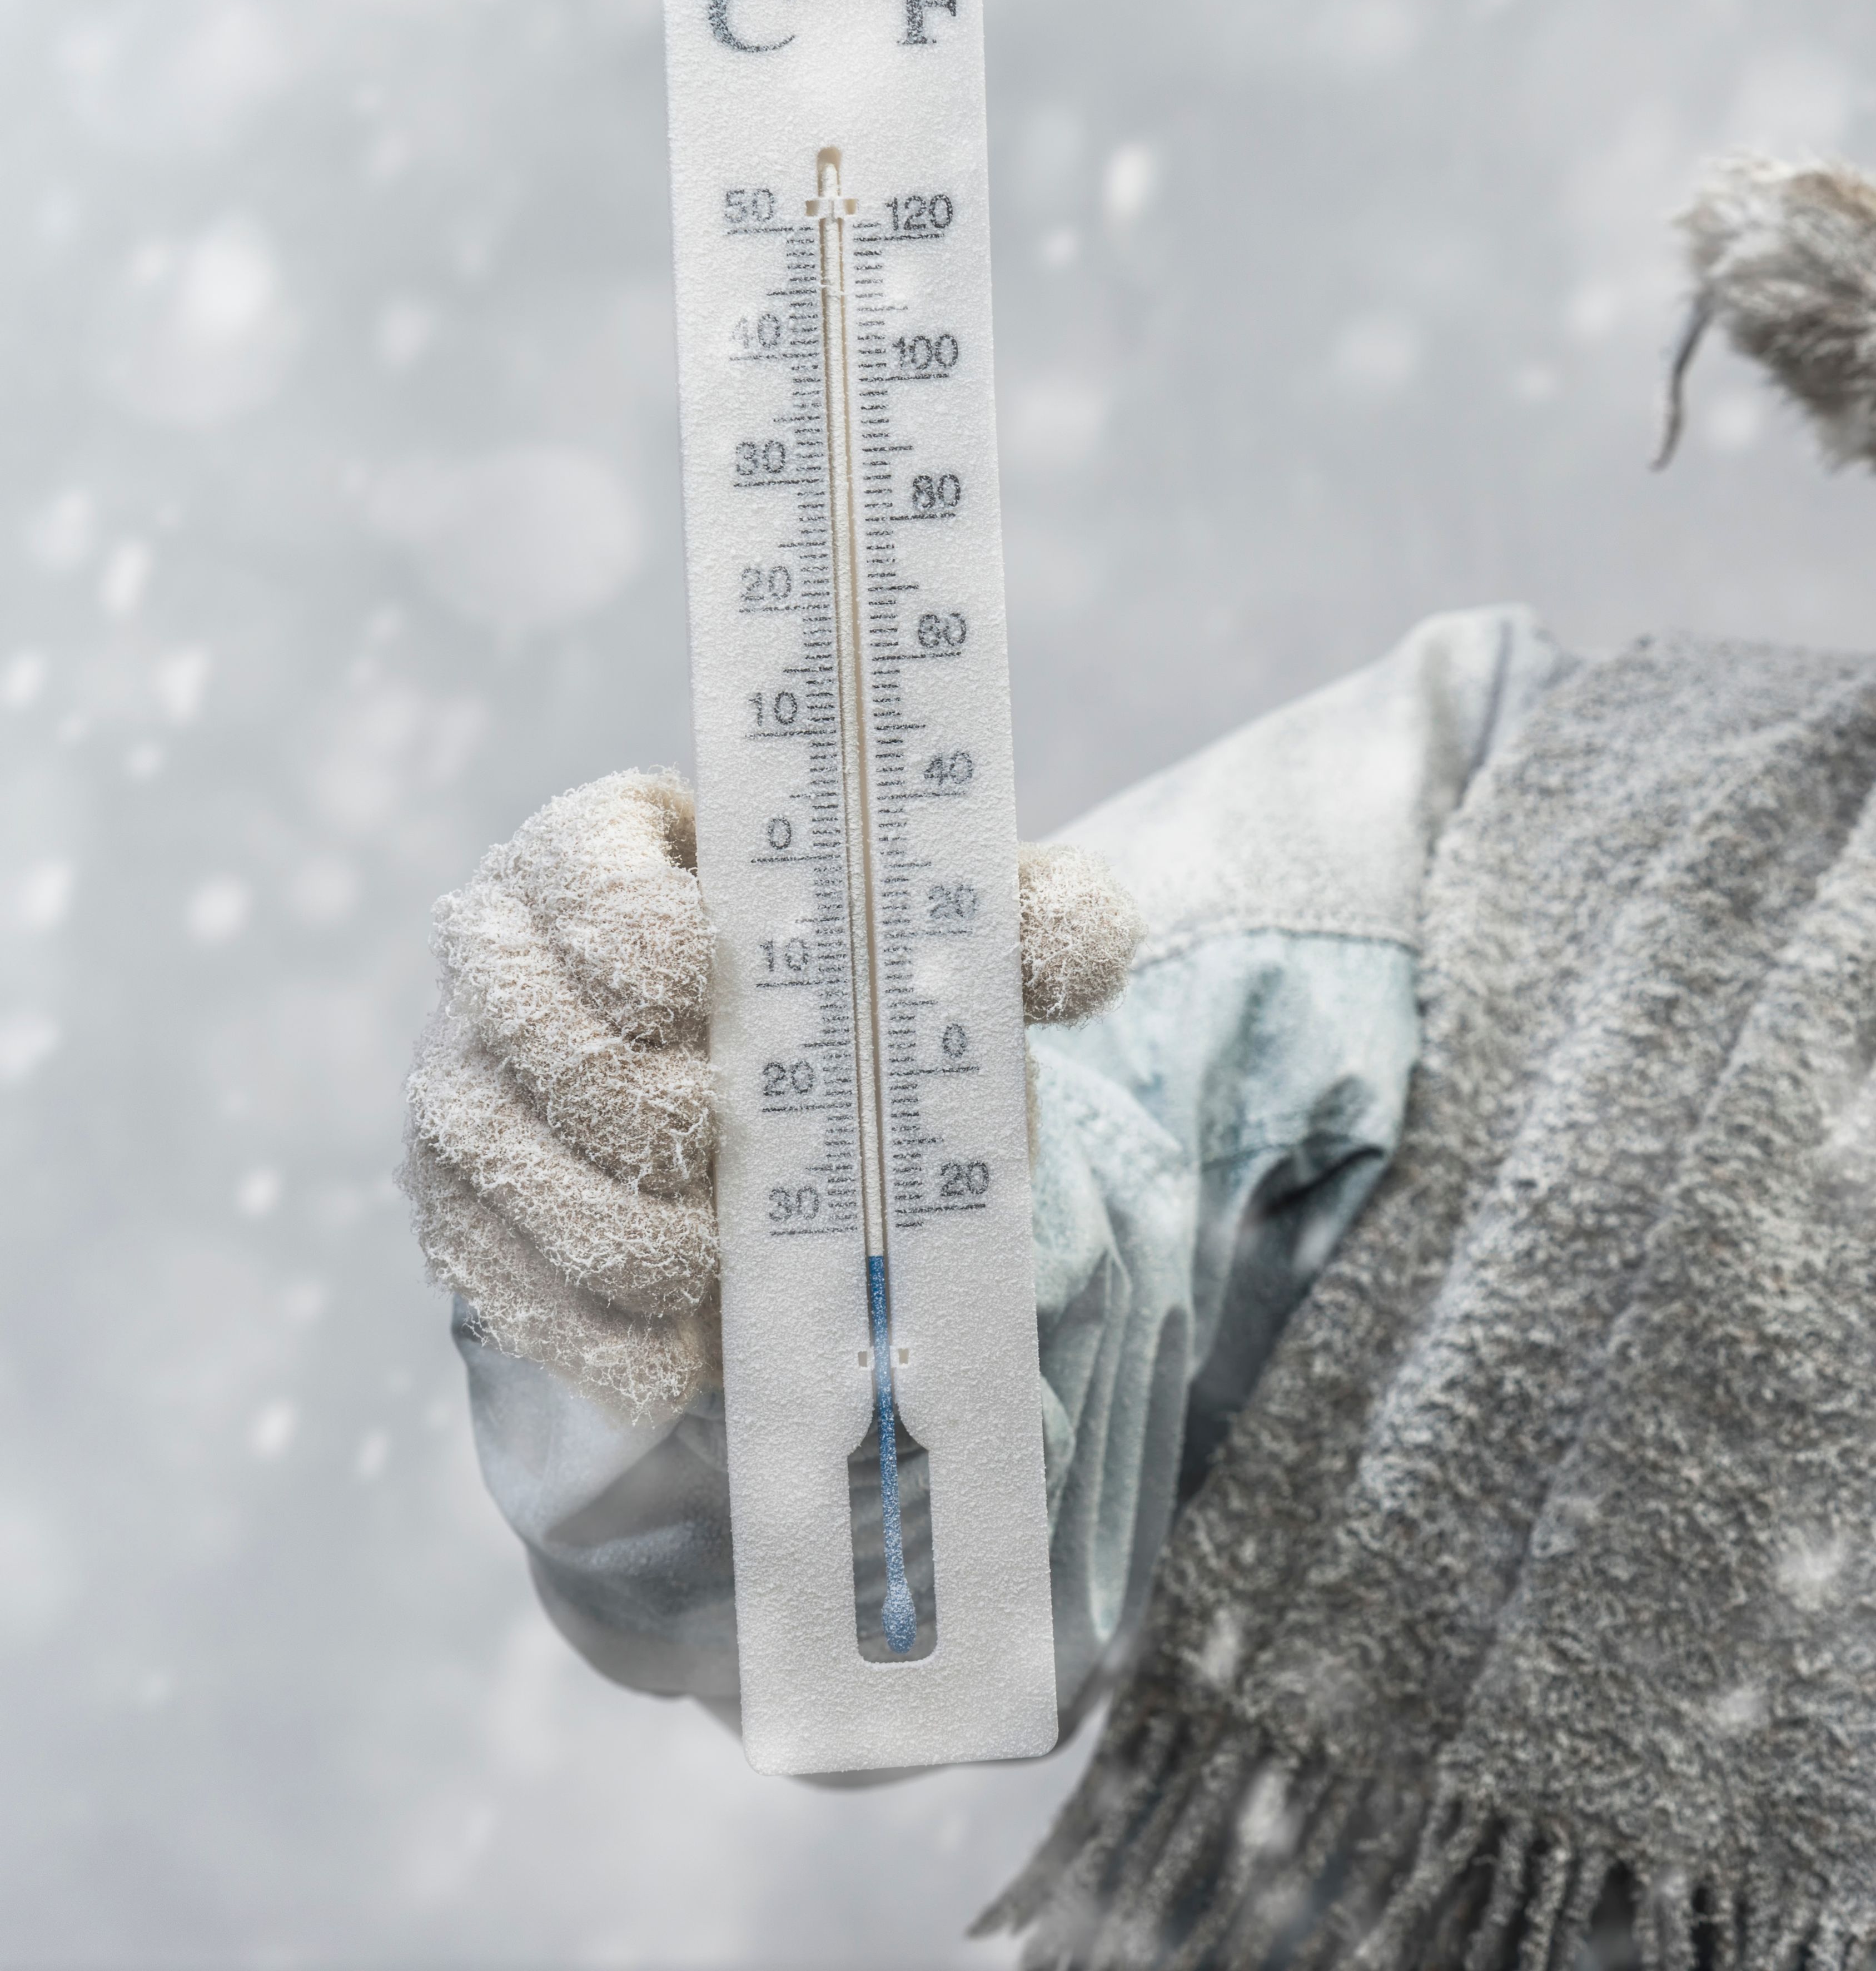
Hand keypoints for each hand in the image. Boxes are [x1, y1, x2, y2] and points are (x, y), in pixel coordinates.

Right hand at [399, 769, 1143, 1424]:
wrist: (775, 1135)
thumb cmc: (853, 1003)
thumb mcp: (947, 950)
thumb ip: (1026, 924)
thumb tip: (1084, 940)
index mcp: (606, 853)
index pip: (587, 874)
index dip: (647, 937)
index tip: (717, 988)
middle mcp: (502, 959)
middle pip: (551, 1039)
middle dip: (659, 1118)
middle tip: (744, 1167)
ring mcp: (463, 1088)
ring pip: (513, 1170)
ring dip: (633, 1239)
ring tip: (727, 1269)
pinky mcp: (455, 1212)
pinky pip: (502, 1284)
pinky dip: (598, 1334)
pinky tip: (682, 1357)